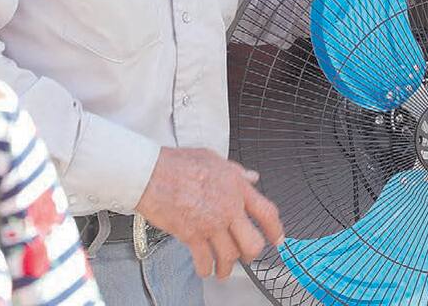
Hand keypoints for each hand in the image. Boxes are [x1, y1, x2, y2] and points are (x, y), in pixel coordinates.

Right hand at [135, 147, 283, 278]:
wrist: (150, 173)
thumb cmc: (175, 164)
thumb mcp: (212, 158)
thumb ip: (235, 171)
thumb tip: (252, 177)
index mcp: (236, 187)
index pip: (267, 212)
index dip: (276, 230)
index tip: (278, 239)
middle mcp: (228, 207)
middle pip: (253, 243)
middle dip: (251, 254)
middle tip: (246, 256)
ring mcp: (211, 223)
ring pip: (230, 256)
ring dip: (227, 267)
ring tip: (222, 269)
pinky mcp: (192, 235)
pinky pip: (205, 261)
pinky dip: (206, 269)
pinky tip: (204, 269)